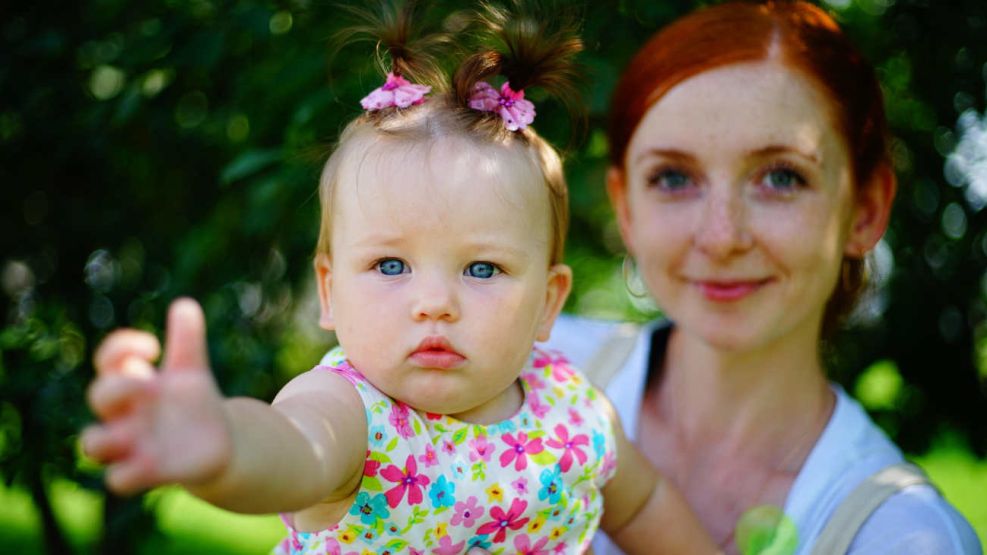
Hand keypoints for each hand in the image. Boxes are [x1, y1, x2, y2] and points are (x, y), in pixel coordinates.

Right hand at [82, 298, 231, 494]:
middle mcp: (125, 413)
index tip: (153, 346)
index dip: (120, 348)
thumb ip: (187, 340)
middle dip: (117, 388)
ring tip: (134, 431)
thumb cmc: (192, 402)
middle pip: (98, 397)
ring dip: (106, 438)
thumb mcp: (192, 370)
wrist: (216, 442)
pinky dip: (129, 473)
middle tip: (151, 386)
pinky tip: (153, 462)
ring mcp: (132, 443)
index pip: (109, 360)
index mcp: (134, 382)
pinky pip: (118, 480)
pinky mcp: (146, 472)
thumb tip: (185, 304)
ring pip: (91, 444)